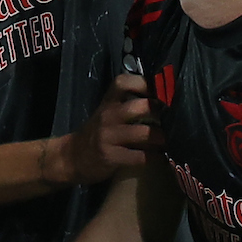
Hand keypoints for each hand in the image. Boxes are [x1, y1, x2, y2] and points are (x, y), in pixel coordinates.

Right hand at [47, 70, 156, 185]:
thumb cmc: (97, 133)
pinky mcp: (111, 157)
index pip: (123, 82)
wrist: (72, 157)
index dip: (144, 83)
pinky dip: (153, 158)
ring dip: (159, 137)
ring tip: (164, 141)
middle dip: (158, 112)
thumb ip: (127, 105)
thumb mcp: (106, 113)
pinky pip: (139, 156)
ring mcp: (108, 137)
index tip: (159, 89)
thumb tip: (162, 101)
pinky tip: (158, 158)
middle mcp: (108, 116)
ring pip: (143, 133)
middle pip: (139, 106)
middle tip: (169, 118)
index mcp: (108, 102)